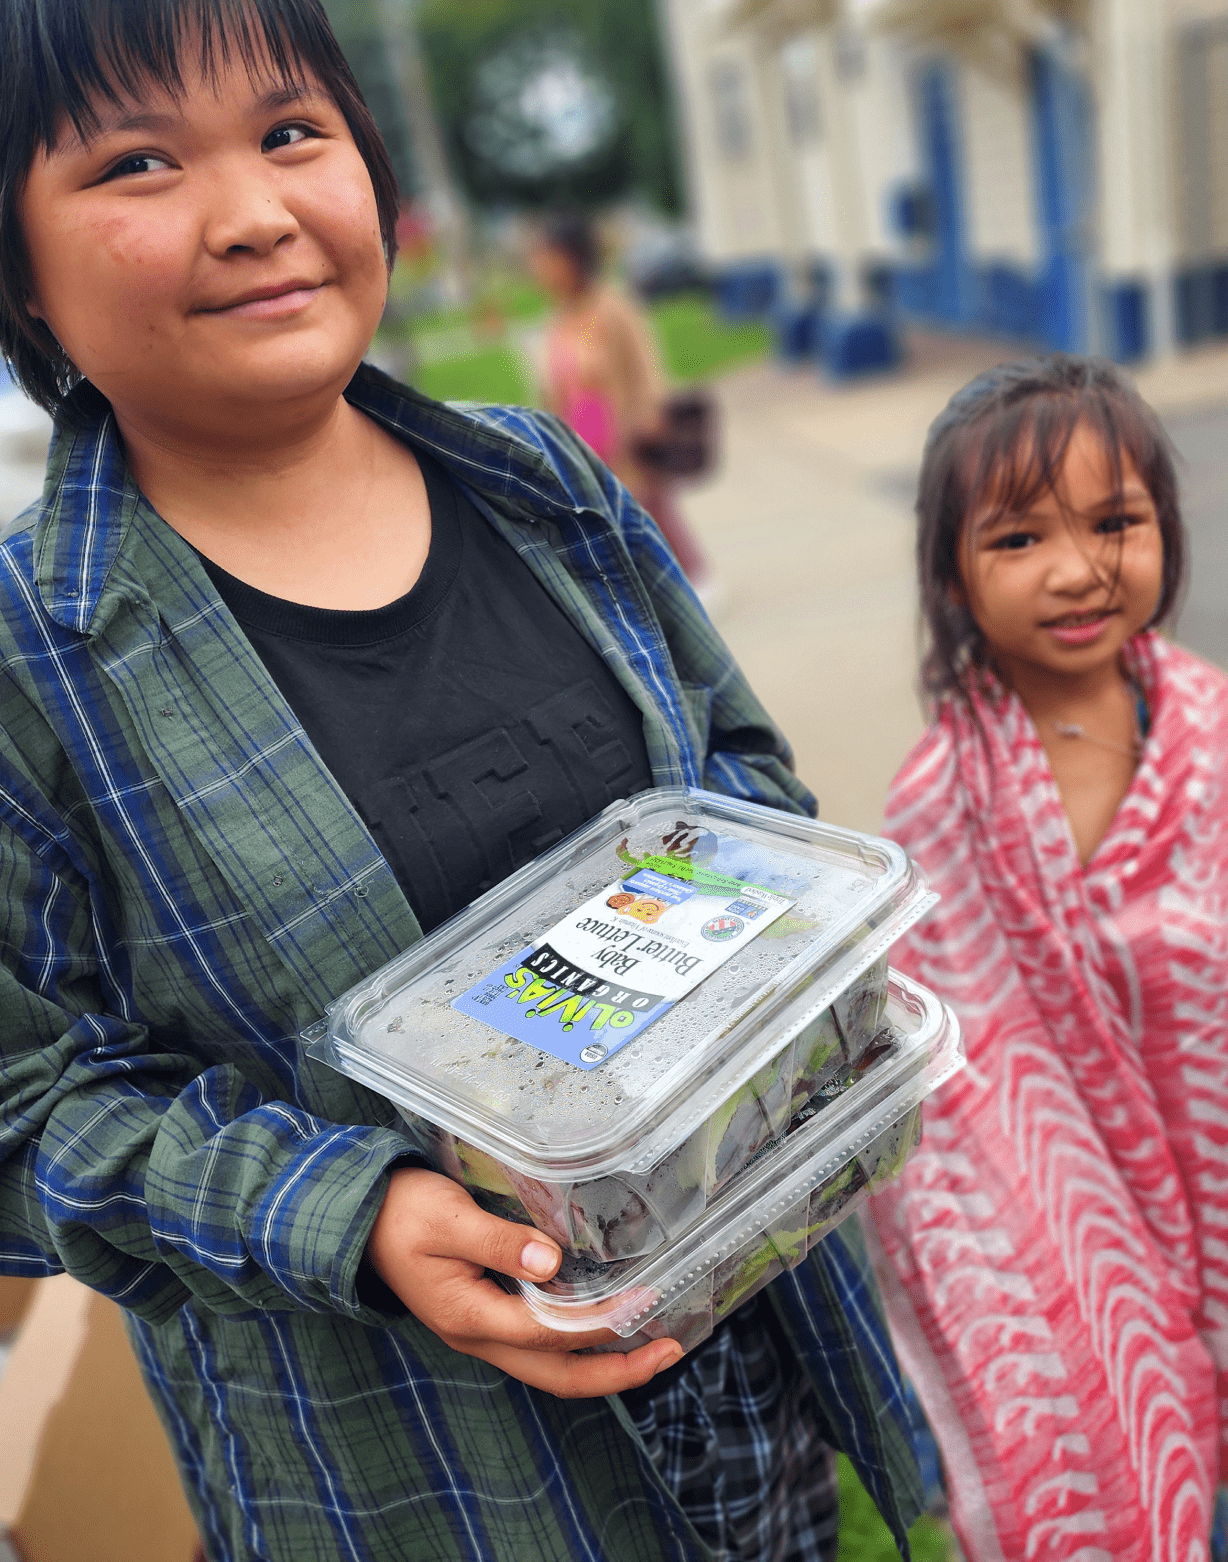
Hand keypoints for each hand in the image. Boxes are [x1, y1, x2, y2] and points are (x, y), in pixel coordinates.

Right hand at [366, 1167, 682, 1396]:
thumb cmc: (401, 1213)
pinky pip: (541, 1347)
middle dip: (618, 1371)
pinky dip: (579, 1345)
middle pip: (559, 1375)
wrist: (358, 1221)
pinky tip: (604, 1324)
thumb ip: (499, 1242)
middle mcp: (479, 1337)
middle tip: (670, 1350)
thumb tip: (551, 1262)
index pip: (550, 1333)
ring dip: (603, 1364)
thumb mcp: (448, 1218)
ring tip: (652, 1344)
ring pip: (552, 1368)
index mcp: (470, 1316)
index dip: (601, 1324)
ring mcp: (482, 1333)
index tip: (646, 1304)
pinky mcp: (486, 1318)